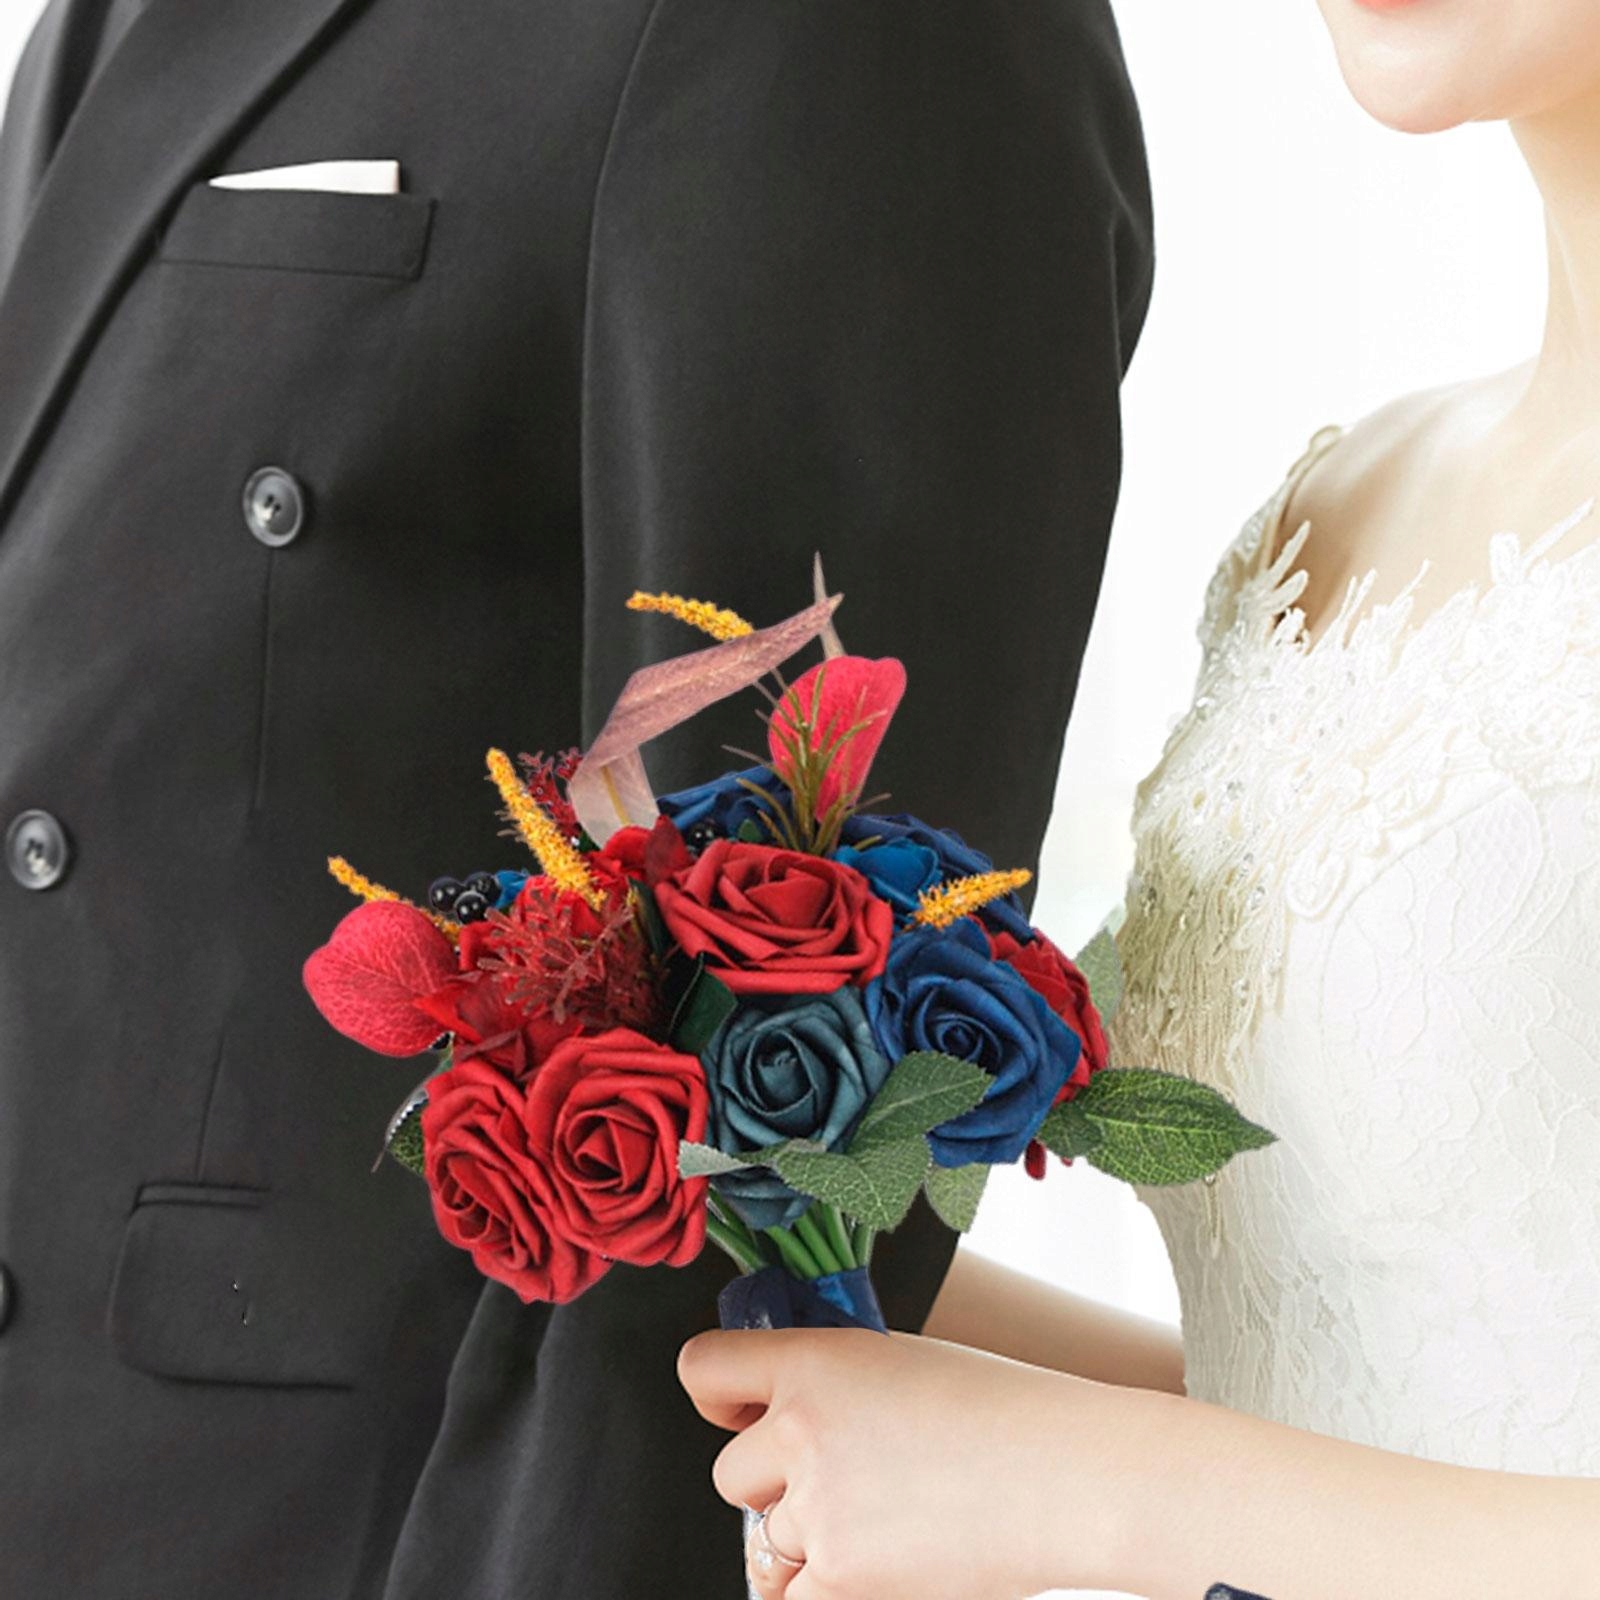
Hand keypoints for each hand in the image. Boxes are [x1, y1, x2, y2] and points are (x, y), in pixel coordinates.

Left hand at [677, 1325, 1152, 1599]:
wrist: (1070, 1475)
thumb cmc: (1006, 1412)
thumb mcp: (904, 1362)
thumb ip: (834, 1384)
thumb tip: (789, 1410)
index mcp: (816, 1361)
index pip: (704, 1369)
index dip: (717, 1395)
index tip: (736, 1410)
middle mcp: (802, 1429)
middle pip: (731, 1472)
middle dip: (773, 1483)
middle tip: (837, 1482)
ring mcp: (819, 1509)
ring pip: (763, 1541)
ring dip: (803, 1541)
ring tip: (875, 1524)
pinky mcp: (843, 1579)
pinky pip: (792, 1597)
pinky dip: (823, 1589)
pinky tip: (870, 1567)